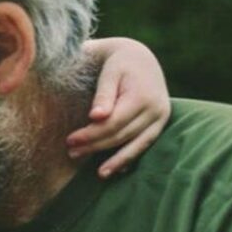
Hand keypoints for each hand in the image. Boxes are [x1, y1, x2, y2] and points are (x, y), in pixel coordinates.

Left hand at [70, 37, 170, 177]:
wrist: (140, 57)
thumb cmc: (119, 63)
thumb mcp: (109, 72)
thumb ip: (103, 95)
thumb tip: (96, 117)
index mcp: (142, 96)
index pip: (113, 124)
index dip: (91, 135)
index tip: (69, 140)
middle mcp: (156, 109)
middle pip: (122, 135)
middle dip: (96, 146)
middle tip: (72, 152)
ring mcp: (161, 118)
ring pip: (136, 144)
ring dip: (116, 160)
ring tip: (98, 173)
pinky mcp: (160, 123)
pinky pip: (145, 144)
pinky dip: (131, 157)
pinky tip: (117, 170)